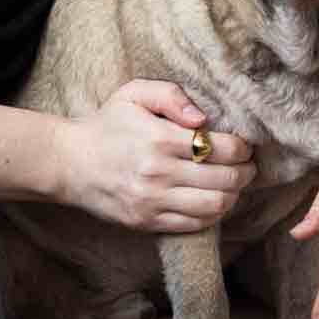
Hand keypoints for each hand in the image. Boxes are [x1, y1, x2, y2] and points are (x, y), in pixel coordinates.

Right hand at [54, 79, 255, 231]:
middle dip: (245, 172)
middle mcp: (158, 173)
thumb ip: (170, 95)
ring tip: (234, 184)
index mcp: (159, 138)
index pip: (220, 148)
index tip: (244, 145)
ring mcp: (152, 201)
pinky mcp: (147, 221)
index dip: (242, 148)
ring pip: (214, 206)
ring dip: (234, 195)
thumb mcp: (133, 94)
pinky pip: (195, 225)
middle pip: (224, 180)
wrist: (70, 162)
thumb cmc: (108, 125)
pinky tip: (214, 200)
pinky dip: (213, 214)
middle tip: (248, 165)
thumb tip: (203, 118)